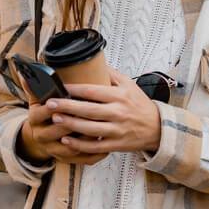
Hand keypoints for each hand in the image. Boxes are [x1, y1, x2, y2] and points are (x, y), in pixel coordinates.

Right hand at [18, 91, 107, 165]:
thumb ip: (36, 88)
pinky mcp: (65, 159)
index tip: (70, 99)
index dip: (58, 106)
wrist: (39, 138)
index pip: (44, 112)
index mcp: (35, 118)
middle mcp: (41, 135)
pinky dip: (94, 155)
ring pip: (71, 147)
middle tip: (92, 113)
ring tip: (102, 129)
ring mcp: (53, 149)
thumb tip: (27, 75)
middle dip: (75, 122)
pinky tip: (106, 147)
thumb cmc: (44, 114)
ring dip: (87, 139)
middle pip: (58, 130)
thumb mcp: (37, 100)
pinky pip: (81, 160)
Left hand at [46, 67, 162, 154]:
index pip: (93, 91)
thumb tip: (92, 62)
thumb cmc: (140, 105)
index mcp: (120, 96)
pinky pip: (95, 146)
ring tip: (55, 118)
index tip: (60, 87)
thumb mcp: (130, 85)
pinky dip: (79, 145)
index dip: (74, 89)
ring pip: (89, 128)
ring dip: (70, 124)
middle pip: (88, 110)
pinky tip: (66, 140)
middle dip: (67, 106)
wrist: (157, 128)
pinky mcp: (115, 144)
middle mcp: (118, 113)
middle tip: (50, 103)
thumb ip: (112, 74)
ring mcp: (117, 130)